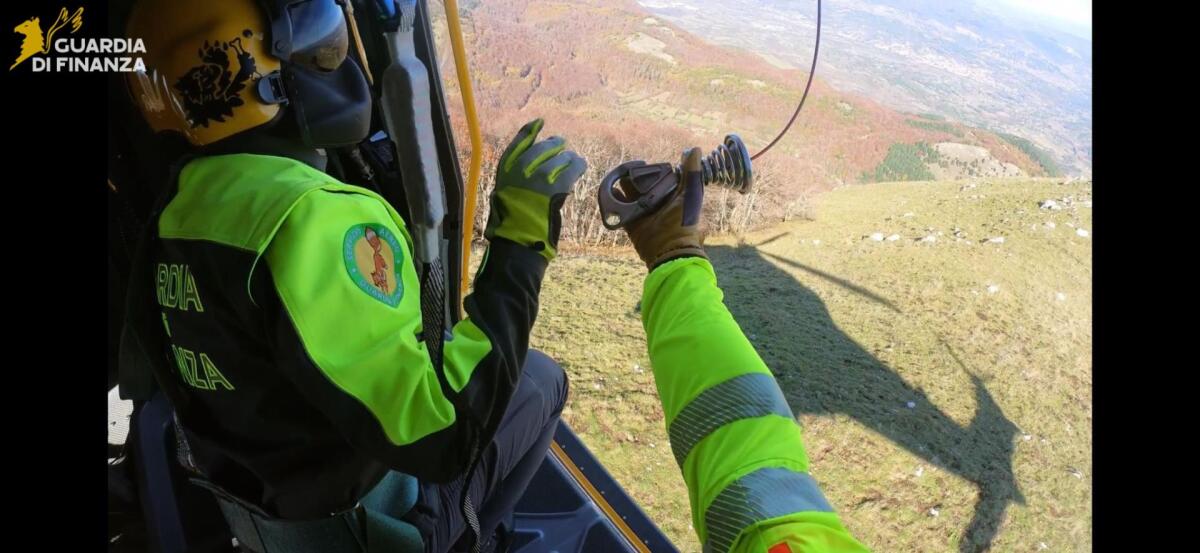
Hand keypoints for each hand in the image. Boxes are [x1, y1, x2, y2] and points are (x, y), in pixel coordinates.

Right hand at [484, 118, 586, 260]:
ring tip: (572, 161)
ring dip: (568, 158)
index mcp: (506, 168)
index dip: (530, 130)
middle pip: (544, 146)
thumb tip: (529, 161)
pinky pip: (573, 167)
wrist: (518, 237)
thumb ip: (516, 173)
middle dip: (555, 145)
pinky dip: (579, 165)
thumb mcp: (504, 191)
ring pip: (561, 156)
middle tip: (562, 146)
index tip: (540, 122)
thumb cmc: (511, 218)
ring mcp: (540, 175)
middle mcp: (522, 167)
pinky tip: (581, 165)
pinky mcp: (557, 185)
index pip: (520, 140)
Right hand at [624, 147, 707, 269]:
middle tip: (628, 170)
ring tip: (617, 177)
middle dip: (636, 178)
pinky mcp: (632, 223)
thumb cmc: (682, 222)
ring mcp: (644, 214)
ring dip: (624, 187)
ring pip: (631, 196)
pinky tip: (609, 192)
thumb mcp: (690, 194)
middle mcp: (658, 204)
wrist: (668, 249)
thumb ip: (692, 173)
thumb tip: (694, 149)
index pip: (662, 179)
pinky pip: (620, 210)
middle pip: (644, 186)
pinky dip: (614, 202)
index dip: (655, 171)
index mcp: (673, 196)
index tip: (646, 164)